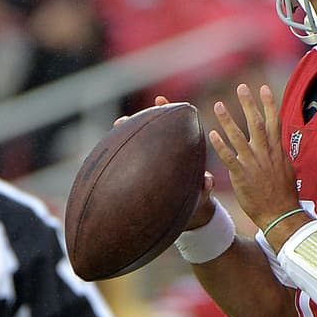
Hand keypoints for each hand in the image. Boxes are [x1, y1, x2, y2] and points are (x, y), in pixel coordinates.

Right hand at [126, 95, 217, 230]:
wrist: (192, 216)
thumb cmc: (199, 201)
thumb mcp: (203, 195)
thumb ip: (205, 187)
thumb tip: (208, 181)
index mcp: (180, 155)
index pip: (170, 129)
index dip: (164, 113)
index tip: (159, 100)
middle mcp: (166, 157)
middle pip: (150, 136)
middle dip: (137, 125)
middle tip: (122, 120)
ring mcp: (155, 168)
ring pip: (138, 150)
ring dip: (126, 139)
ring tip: (115, 129)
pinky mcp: (149, 179)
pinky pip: (132, 170)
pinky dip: (121, 163)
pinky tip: (107, 157)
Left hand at [208, 84, 299, 233]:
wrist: (280, 214)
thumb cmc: (284, 194)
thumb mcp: (286, 170)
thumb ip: (278, 155)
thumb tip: (277, 146)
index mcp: (276, 151)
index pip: (273, 122)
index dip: (269, 104)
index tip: (264, 88)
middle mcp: (265, 154)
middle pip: (256, 123)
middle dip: (248, 104)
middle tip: (241, 88)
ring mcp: (253, 164)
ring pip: (239, 137)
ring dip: (228, 120)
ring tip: (219, 105)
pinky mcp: (242, 175)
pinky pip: (229, 157)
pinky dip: (221, 145)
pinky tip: (212, 133)